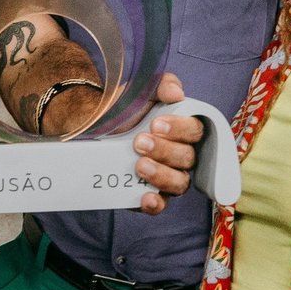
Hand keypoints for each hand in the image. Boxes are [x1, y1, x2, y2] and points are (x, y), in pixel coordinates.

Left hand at [133, 72, 201, 216]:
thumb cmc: (126, 108)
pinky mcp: (149, 194)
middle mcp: (180, 156)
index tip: (156, 124)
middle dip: (165, 150)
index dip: (180, 129)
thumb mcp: (141, 90)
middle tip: (139, 142)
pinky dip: (155, 204)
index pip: (196, 131)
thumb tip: (176, 93)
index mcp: (183, 130)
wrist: (94, 125)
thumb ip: (162, 84)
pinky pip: (161, 206)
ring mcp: (166, 177)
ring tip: (139, 165)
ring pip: (179, 184)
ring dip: (162, 175)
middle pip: (187, 158)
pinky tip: (145, 197)